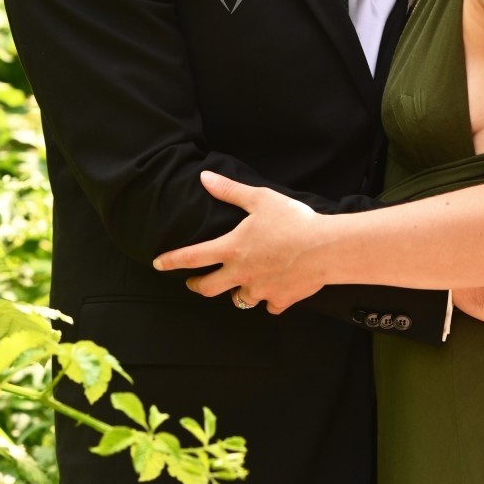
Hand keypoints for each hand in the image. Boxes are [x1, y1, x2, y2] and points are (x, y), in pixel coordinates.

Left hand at [153, 172, 324, 312]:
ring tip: (239, 285)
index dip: (172, 261)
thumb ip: (230, 191)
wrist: (324, 247)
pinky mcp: (280, 299)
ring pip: (238, 299)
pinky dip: (269, 299)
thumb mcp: (260, 199)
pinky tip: (274, 290)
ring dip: (236, 292)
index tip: (159, 264)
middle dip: (198, 286)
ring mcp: (260, 289)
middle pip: (209, 288)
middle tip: (194, 283)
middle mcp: (241, 273)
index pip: (192, 257)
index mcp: (232, 248)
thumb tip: (205, 178)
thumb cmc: (292, 220)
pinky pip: (269, 305)